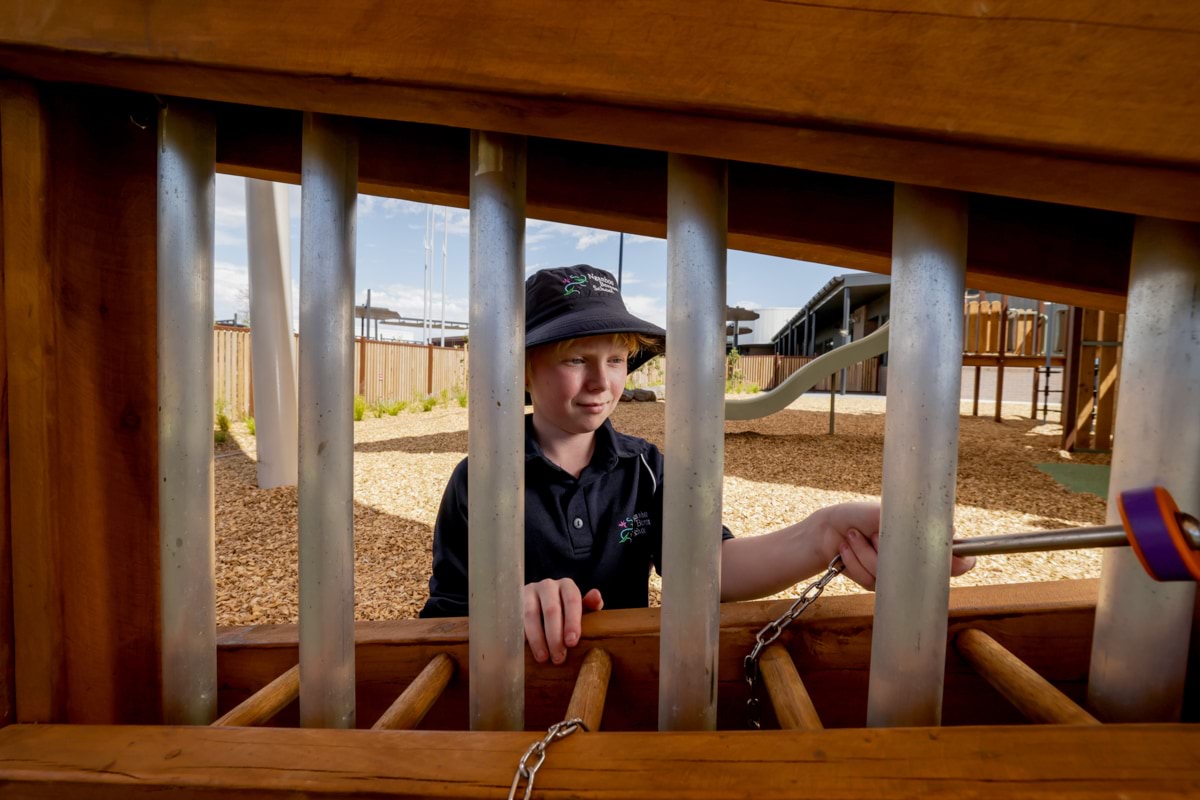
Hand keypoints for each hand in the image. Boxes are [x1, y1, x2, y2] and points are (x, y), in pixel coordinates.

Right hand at [522, 578, 602, 663]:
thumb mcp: (579, 609)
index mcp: (567, 585)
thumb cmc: (564, 611)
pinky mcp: (513, 602)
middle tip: (559, 658)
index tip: (572, 642)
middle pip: (551, 610)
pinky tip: (524, 649)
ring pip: (531, 615)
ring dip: (537, 639)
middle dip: (555, 636)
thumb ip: (590, 606)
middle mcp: (547, 585)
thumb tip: (596, 596)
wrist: (538, 603)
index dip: (572, 622)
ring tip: (543, 658)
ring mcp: (528, 592)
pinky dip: (521, 635)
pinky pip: (516, 619)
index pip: (572, 601)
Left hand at [819, 502, 975, 589]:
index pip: (952, 558)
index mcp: (919, 539)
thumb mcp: (885, 513)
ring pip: (888, 574)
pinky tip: (846, 548)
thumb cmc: (859, 516)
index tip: (963, 560)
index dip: (959, 562)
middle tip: (874, 534)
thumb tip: (949, 531)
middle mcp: (910, 561)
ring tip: (854, 535)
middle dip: (887, 548)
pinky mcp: (875, 585)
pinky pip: (870, 580)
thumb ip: (913, 523)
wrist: (827, 529)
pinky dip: (855, 560)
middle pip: (917, 571)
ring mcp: (894, 575)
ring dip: (865, 552)